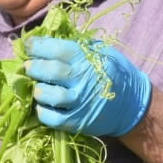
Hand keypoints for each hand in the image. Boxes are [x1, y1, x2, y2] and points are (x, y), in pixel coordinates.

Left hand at [24, 36, 151, 136]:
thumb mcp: (103, 53)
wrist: (133, 106)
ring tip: (37, 87)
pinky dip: (42, 112)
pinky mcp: (77, 121)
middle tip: (29, 66)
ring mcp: (80, 102)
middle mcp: (83, 80)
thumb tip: (49, 40)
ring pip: (50, 95)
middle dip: (34, 67)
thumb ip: (79, 47)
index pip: (58, 50)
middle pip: (51, 71)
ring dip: (38, 90)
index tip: (29, 45)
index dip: (39, 46)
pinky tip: (42, 106)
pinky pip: (53, 118)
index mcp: (89, 60)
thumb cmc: (115, 74)